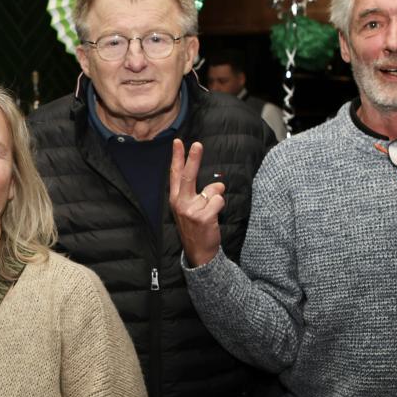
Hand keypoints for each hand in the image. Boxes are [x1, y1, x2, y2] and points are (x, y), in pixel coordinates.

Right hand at [168, 139, 225, 267]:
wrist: (199, 253)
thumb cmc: (196, 228)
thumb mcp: (191, 209)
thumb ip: (200, 193)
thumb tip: (218, 185)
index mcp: (176, 199)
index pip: (176, 175)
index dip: (177, 158)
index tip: (178, 142)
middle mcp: (180, 203)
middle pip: (188, 176)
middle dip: (193, 159)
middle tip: (197, 144)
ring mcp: (190, 211)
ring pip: (213, 190)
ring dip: (216, 198)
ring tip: (210, 212)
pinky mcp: (202, 218)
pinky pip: (219, 201)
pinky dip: (220, 207)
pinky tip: (213, 218)